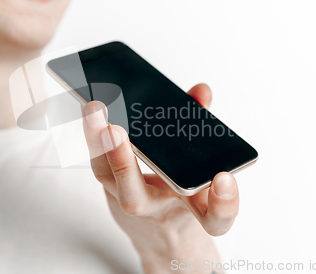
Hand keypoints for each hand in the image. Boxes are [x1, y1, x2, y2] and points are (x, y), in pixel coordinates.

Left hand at [82, 83, 238, 273]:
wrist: (157, 224)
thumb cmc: (181, 193)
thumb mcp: (201, 167)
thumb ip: (203, 128)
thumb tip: (201, 92)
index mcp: (192, 209)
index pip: (215, 219)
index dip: (223, 204)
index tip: (224, 178)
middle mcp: (156, 207)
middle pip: (136, 199)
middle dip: (124, 164)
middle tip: (116, 132)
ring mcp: (126, 195)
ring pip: (105, 174)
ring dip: (96, 139)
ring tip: (93, 107)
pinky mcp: (107, 181)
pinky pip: (96, 157)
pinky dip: (92, 131)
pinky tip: (90, 105)